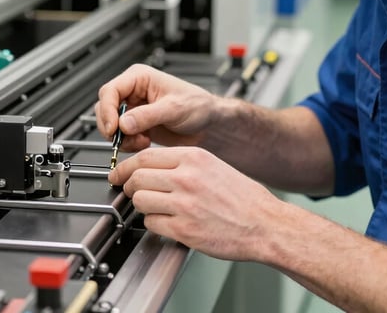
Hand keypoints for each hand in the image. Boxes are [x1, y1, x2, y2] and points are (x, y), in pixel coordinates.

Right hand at [95, 64, 216, 151]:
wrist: (208, 124)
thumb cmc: (197, 105)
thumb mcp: (174, 108)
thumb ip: (147, 116)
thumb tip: (123, 123)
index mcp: (139, 77)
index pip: (110, 91)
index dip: (108, 110)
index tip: (114, 128)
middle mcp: (133, 91)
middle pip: (105, 107)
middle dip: (112, 126)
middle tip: (123, 138)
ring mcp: (133, 109)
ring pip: (110, 123)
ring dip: (121, 137)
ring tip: (141, 141)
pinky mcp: (136, 125)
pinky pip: (120, 135)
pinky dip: (128, 143)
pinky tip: (144, 142)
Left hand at [110, 146, 278, 260]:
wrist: (265, 224)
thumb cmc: (243, 197)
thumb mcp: (214, 165)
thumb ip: (183, 163)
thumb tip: (152, 166)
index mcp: (194, 158)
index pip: (145, 156)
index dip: (127, 166)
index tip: (120, 172)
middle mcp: (186, 178)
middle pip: (137, 178)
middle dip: (129, 186)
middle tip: (132, 191)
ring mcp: (184, 204)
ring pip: (140, 201)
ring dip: (142, 206)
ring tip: (155, 207)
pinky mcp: (184, 229)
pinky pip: (152, 223)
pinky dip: (154, 223)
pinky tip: (168, 222)